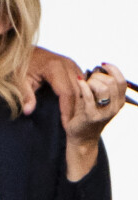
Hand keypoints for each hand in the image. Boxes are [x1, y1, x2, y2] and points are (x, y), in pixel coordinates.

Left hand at [23, 47, 82, 125]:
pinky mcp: (73, 66)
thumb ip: (25, 95)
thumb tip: (28, 111)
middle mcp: (67, 64)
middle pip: (78, 92)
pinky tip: (76, 108)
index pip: (67, 94)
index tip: (66, 126)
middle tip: (74, 128)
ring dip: (80, 104)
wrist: (22, 50)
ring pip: (83, 88)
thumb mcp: (19, 80)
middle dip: (76, 111)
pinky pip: (81, 83)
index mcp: (54, 67)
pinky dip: (80, 96)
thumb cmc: (20, 65)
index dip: (68, 111)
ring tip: (76, 121)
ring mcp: (71, 64)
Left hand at [64, 63, 125, 180]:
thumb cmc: (86, 112)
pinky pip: (89, 97)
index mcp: (119, 101)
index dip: (113, 69)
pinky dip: (83, 86)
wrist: (81, 136)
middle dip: (97, 76)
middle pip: (111, 81)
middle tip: (88, 80)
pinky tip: (78, 81)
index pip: (121, 80)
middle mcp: (116, 107)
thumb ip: (100, 85)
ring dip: (90, 82)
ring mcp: (105, 112)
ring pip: (102, 87)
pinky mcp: (92, 116)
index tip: (102, 64)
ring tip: (83, 86)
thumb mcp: (97, 98)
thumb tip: (99, 68)